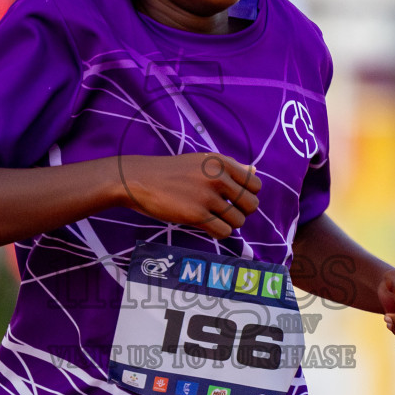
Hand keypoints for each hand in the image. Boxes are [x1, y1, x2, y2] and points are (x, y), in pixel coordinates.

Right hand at [115, 152, 260, 238]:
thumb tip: (255, 172)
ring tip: (212, 219)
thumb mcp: (201, 162)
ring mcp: (208, 196)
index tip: (232, 199)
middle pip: (252, 205)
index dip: (247, 195)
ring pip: (238, 221)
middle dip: (241, 212)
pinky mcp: (197, 214)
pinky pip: (224, 232)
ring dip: (228, 224)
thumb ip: (230, 166)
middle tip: (224, 212)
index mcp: (222, 162)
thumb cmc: (171, 172)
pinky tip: (206, 226)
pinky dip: (218, 233)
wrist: (138, 180)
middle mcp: (218, 177)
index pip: (256, 185)